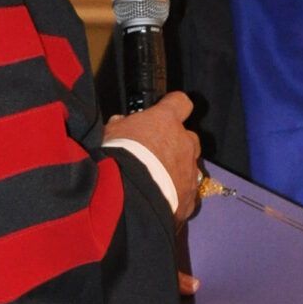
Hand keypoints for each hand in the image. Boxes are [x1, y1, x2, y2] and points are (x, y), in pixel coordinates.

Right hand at [104, 91, 201, 223]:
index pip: (180, 103)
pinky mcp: (190, 197)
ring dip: (177, 170)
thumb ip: (121, 126)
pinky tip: (161, 200)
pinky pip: (186, 193)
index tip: (166, 112)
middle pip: (189, 138)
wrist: (129, 197)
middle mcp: (185, 143)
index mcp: (166, 121)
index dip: (174, 107)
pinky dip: (177, 195)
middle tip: (156, 154)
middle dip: (176, 144)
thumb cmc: (118, 157)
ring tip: (157, 182)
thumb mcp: (111, 133)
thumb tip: (121, 122)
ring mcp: (191, 171)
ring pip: (190, 166)